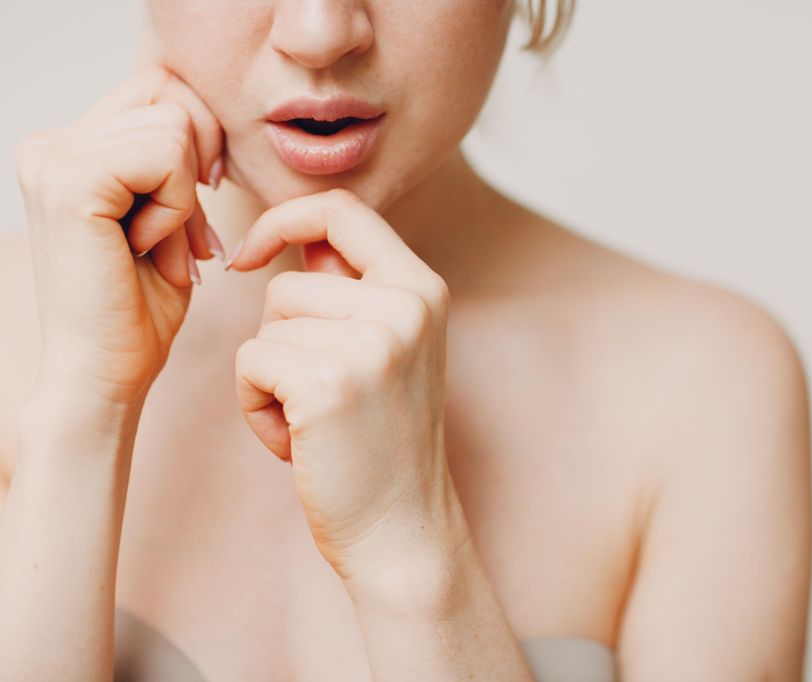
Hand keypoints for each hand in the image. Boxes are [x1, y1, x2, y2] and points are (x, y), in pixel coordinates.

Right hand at [14, 64, 226, 406]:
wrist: (104, 373)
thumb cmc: (139, 308)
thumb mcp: (164, 216)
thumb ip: (170, 161)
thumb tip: (202, 114)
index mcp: (67, 149)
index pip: (158, 88)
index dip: (198, 137)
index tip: (200, 196)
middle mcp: (49, 145)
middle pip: (169, 95)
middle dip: (198, 165)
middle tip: (184, 236)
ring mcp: (51, 159)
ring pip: (174, 125)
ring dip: (187, 199)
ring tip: (160, 250)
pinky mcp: (69, 182)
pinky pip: (165, 157)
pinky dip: (178, 208)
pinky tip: (147, 248)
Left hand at [231, 189, 461, 581]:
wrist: (401, 528)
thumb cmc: (380, 440)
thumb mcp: (388, 348)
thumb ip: (351, 290)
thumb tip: (293, 235)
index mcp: (422, 289)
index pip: (341, 209)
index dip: (284, 220)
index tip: (253, 256)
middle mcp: (406, 306)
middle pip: (286, 284)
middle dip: (279, 340)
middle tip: (318, 396)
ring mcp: (372, 343)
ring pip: (265, 327)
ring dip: (269, 377)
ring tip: (311, 421)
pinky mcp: (328, 384)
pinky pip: (251, 363)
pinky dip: (255, 405)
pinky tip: (295, 441)